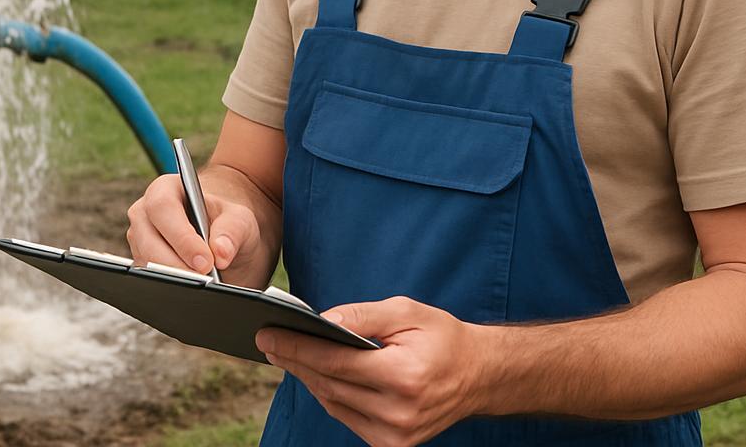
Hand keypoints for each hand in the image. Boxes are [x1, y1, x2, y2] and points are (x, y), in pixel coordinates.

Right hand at [126, 172, 264, 283]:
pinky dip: (168, 291)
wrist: (226, 240)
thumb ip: (233, 230)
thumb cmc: (229, 222)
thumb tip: (221, 253)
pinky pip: (147, 283)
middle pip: (148, 240)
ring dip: (171, 281)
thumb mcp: (240, 220)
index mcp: (166, 190)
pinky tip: (190, 299)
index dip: (181, 236)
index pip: (163, 208)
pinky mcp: (143, 268)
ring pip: (145, 265)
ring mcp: (140, 243)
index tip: (206, 262)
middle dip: (176, 265)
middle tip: (204, 283)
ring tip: (201, 293)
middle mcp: (145, 215)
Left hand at [255, 296, 485, 446]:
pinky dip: (328, 393)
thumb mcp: (407, 312)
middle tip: (267, 341)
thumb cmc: (442, 337)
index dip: (297, 347)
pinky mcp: (391, 446)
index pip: (335, 362)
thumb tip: (325, 320)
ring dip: (306, 377)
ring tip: (285, 353)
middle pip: (328, 384)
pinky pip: (346, 416)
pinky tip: (314, 373)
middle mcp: (397, 413)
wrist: (477, 376)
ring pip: (333, 403)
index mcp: (403, 376)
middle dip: (294, 360)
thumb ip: (364, 316)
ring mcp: (394, 436)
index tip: (268, 334)